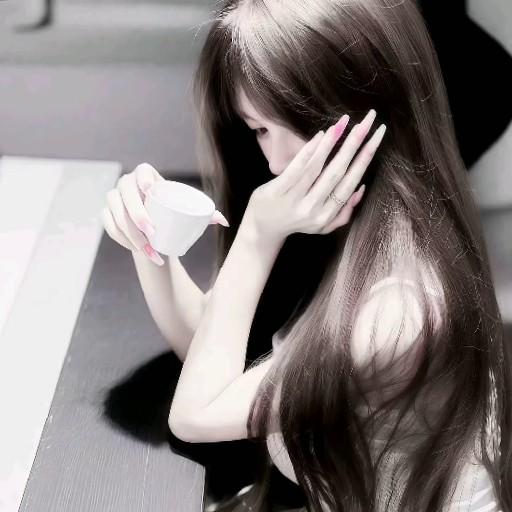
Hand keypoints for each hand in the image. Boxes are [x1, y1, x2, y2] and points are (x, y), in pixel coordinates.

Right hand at [101, 162, 228, 265]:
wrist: (154, 224)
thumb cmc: (173, 213)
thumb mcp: (188, 211)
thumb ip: (207, 214)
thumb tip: (224, 222)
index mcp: (145, 175)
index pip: (141, 171)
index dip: (143, 178)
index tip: (152, 190)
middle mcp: (126, 183)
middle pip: (126, 195)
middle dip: (137, 215)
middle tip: (153, 232)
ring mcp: (113, 199)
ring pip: (116, 214)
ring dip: (130, 233)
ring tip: (148, 248)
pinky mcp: (106, 214)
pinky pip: (109, 226)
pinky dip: (121, 239)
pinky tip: (134, 248)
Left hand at [243, 109, 385, 243]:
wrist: (262, 229)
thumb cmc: (295, 222)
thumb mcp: (322, 226)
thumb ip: (343, 214)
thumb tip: (361, 189)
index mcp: (327, 215)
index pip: (351, 182)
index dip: (366, 157)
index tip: (378, 135)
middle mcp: (313, 209)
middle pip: (339, 172)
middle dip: (356, 144)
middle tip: (369, 120)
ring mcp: (294, 200)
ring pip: (318, 167)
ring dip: (334, 142)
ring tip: (346, 121)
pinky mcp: (277, 191)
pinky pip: (297, 168)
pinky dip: (310, 150)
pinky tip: (323, 134)